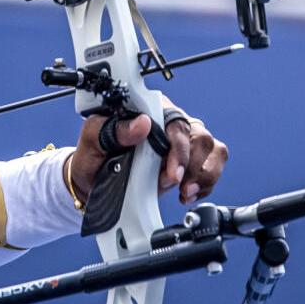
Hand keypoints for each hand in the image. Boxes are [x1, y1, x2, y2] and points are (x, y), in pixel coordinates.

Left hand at [66, 108, 227, 205]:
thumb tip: (142, 123)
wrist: (92, 183)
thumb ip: (113, 130)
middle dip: (191, 166)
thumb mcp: (92, 141)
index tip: (170, 172)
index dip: (177, 147)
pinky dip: (206, 183)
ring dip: (203, 175)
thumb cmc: (93, 158)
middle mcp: (168, 123)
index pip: (174, 121)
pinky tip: (188, 194)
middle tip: (175, 185)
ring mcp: (181, 142)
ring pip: (212, 150)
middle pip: (199, 136)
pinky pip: (212, 167)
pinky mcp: (189, 162)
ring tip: (185, 192)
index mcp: (147, 110)